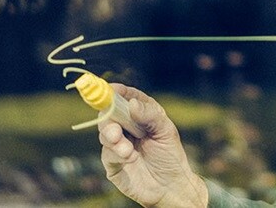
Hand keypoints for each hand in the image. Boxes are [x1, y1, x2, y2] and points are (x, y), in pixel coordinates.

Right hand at [99, 84, 208, 206]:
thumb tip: (132, 104)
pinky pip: (107, 153)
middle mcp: (127, 128)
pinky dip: (116, 153)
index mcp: (141, 115)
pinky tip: (129, 157)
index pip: (126, 98)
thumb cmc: (170, 156)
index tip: (112, 89)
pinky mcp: (112, 163)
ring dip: (113, 137)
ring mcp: (118, 144)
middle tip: (115, 125)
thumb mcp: (166, 131)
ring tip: (127, 148)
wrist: (170, 186)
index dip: (118, 92)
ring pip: (105, 133)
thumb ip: (150, 115)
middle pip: (109, 114)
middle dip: (109, 115)